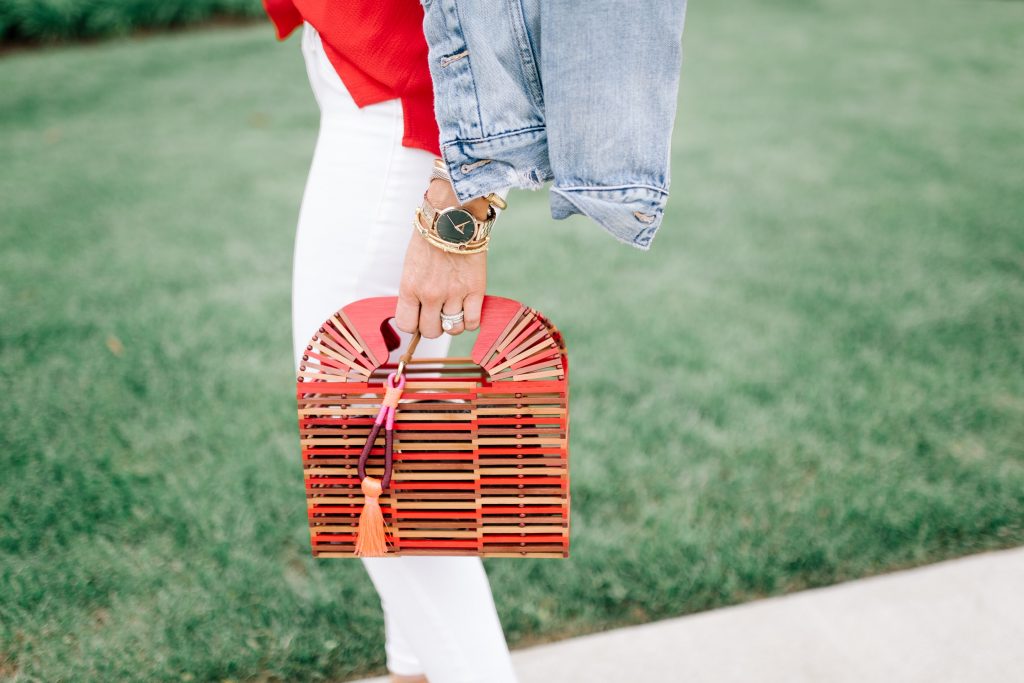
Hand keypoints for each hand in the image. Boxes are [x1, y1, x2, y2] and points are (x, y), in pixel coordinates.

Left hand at [395, 175, 491, 337]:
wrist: (453, 216)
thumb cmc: (430, 237)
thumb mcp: (411, 265)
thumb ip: (413, 290)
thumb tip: (417, 312)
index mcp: (410, 287)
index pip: (406, 325)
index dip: (413, 323)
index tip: (418, 316)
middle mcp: (430, 295)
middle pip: (430, 331)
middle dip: (433, 325)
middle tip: (437, 312)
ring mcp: (454, 294)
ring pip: (452, 329)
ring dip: (452, 323)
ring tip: (454, 309)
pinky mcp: (475, 290)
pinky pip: (472, 322)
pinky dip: (470, 321)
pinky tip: (468, 309)